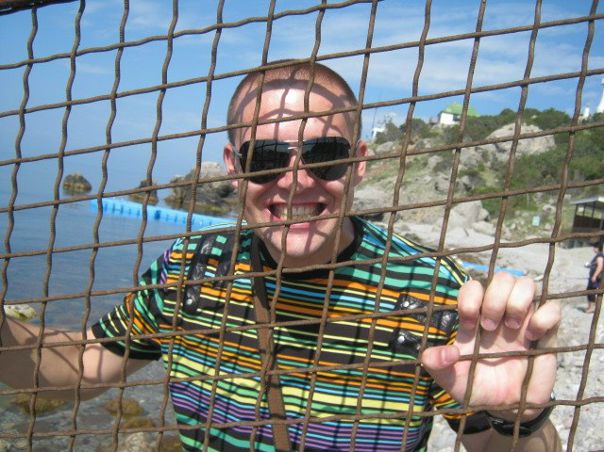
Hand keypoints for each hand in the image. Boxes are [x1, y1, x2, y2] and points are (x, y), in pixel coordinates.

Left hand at [421, 273, 559, 420]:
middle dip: (494, 298)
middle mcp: (500, 312)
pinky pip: (554, 308)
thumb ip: (436, 364)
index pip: (474, 286)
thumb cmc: (475, 387)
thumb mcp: (449, 379)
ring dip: (518, 301)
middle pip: (502, 278)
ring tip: (512, 326)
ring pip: (527, 283)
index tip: (469, 323)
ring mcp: (524, 320)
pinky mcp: (547, 333)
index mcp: (475, 317)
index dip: (470, 297)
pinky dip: (544, 316)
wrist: (504, 409)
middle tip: (490, 326)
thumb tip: (444, 352)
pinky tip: (532, 335)